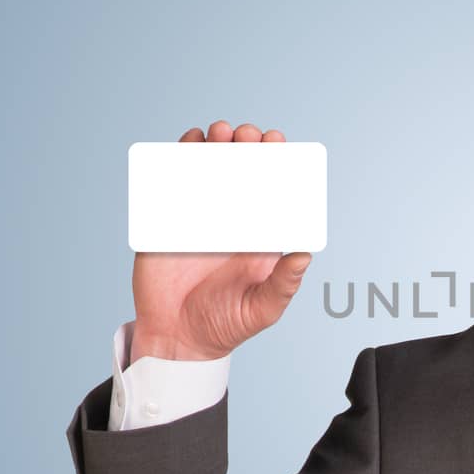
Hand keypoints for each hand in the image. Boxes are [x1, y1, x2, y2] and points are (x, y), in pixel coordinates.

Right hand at [127, 121, 313, 363]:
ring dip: (214, 144)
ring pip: (209, 170)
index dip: (276, 161)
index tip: (275, 142)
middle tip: (245, 136)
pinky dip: (179, 159)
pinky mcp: (168, 221)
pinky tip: (188, 144)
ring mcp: (200, 217)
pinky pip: (173, 183)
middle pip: (242, 170)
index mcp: (260, 233)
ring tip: (218, 134)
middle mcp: (233, 219)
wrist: (178, 340)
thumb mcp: (262, 309)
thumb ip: (284, 284)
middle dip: (245, 145)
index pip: (272, 187)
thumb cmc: (226, 325)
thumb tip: (305, 255)